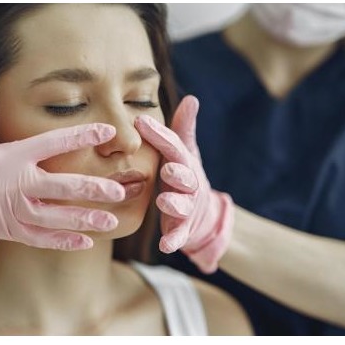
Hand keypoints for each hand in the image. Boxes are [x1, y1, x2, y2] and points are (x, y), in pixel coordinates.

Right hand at [0, 73, 125, 249]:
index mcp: (9, 158)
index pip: (51, 144)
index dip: (79, 136)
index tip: (107, 131)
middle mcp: (14, 186)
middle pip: (59, 189)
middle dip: (91, 189)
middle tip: (118, 190)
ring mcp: (12, 212)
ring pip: (55, 219)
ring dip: (83, 219)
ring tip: (111, 220)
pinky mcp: (10, 231)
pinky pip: (40, 239)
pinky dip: (63, 241)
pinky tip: (86, 241)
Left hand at [134, 96, 233, 273]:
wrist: (204, 216)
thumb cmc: (185, 177)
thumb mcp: (186, 152)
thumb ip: (184, 128)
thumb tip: (192, 98)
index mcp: (184, 163)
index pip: (174, 147)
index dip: (160, 135)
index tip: (141, 121)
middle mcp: (189, 185)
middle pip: (185, 177)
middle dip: (177, 172)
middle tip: (166, 167)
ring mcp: (187, 208)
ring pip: (182, 206)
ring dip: (174, 204)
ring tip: (164, 202)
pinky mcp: (183, 229)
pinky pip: (179, 236)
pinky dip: (174, 241)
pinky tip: (165, 247)